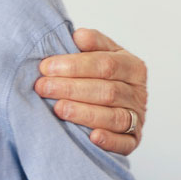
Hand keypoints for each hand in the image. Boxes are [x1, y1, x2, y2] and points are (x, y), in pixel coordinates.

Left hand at [35, 28, 147, 155]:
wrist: (106, 105)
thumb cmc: (96, 77)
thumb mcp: (97, 55)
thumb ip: (91, 44)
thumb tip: (79, 36)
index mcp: (132, 67)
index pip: (106, 64)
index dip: (75, 65)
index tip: (46, 67)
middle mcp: (138, 93)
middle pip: (107, 91)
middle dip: (71, 88)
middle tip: (43, 87)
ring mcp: (137, 118)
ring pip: (114, 116)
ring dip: (84, 113)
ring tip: (58, 109)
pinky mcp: (133, 140)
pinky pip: (124, 143)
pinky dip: (109, 140)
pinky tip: (91, 137)